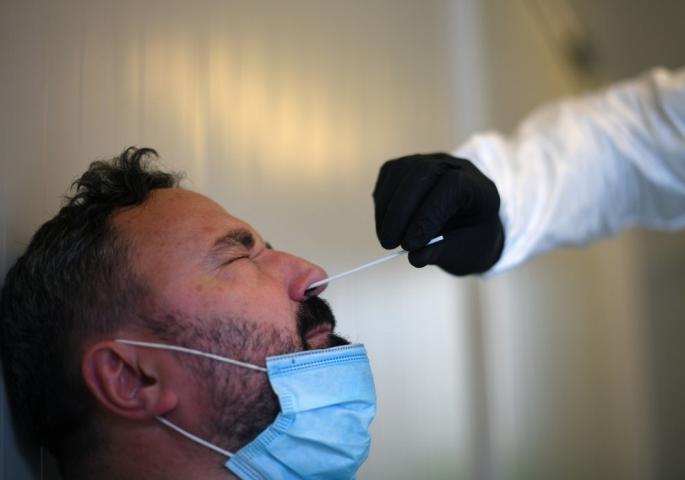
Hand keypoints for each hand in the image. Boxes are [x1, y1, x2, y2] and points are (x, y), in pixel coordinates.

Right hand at [373, 153, 503, 274]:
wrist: (467, 226)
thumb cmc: (469, 239)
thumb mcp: (465, 252)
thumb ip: (442, 252)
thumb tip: (415, 257)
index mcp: (478, 187)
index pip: (453, 186)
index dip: (429, 214)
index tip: (411, 244)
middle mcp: (456, 166)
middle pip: (423, 172)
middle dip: (401, 210)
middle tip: (388, 243)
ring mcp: (431, 161)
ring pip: (402, 170)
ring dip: (388, 206)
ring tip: (386, 237)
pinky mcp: (410, 165)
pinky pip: (390, 173)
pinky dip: (383, 199)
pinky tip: (384, 222)